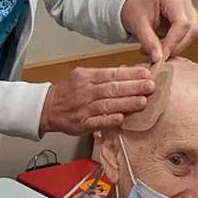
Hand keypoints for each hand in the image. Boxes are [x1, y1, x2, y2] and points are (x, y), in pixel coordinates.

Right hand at [39, 65, 154, 134]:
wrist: (46, 108)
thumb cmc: (68, 92)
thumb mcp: (83, 77)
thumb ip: (104, 76)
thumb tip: (129, 73)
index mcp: (86, 77)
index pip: (111, 74)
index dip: (130, 74)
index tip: (146, 74)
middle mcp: (84, 92)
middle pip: (111, 89)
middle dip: (133, 88)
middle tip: (150, 87)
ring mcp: (83, 108)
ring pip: (107, 105)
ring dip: (126, 103)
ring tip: (143, 102)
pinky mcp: (81, 124)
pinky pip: (97, 122)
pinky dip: (109, 120)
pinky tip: (121, 118)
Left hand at [121, 0, 197, 61]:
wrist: (135, 4)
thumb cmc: (135, 9)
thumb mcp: (137, 23)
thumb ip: (148, 40)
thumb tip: (158, 58)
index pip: (181, 22)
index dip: (173, 42)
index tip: (161, 56)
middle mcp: (185, 0)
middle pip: (192, 28)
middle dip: (176, 46)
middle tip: (157, 56)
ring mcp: (189, 9)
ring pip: (193, 34)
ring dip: (176, 47)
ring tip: (155, 51)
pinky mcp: (189, 19)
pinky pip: (188, 35)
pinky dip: (176, 45)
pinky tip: (161, 48)